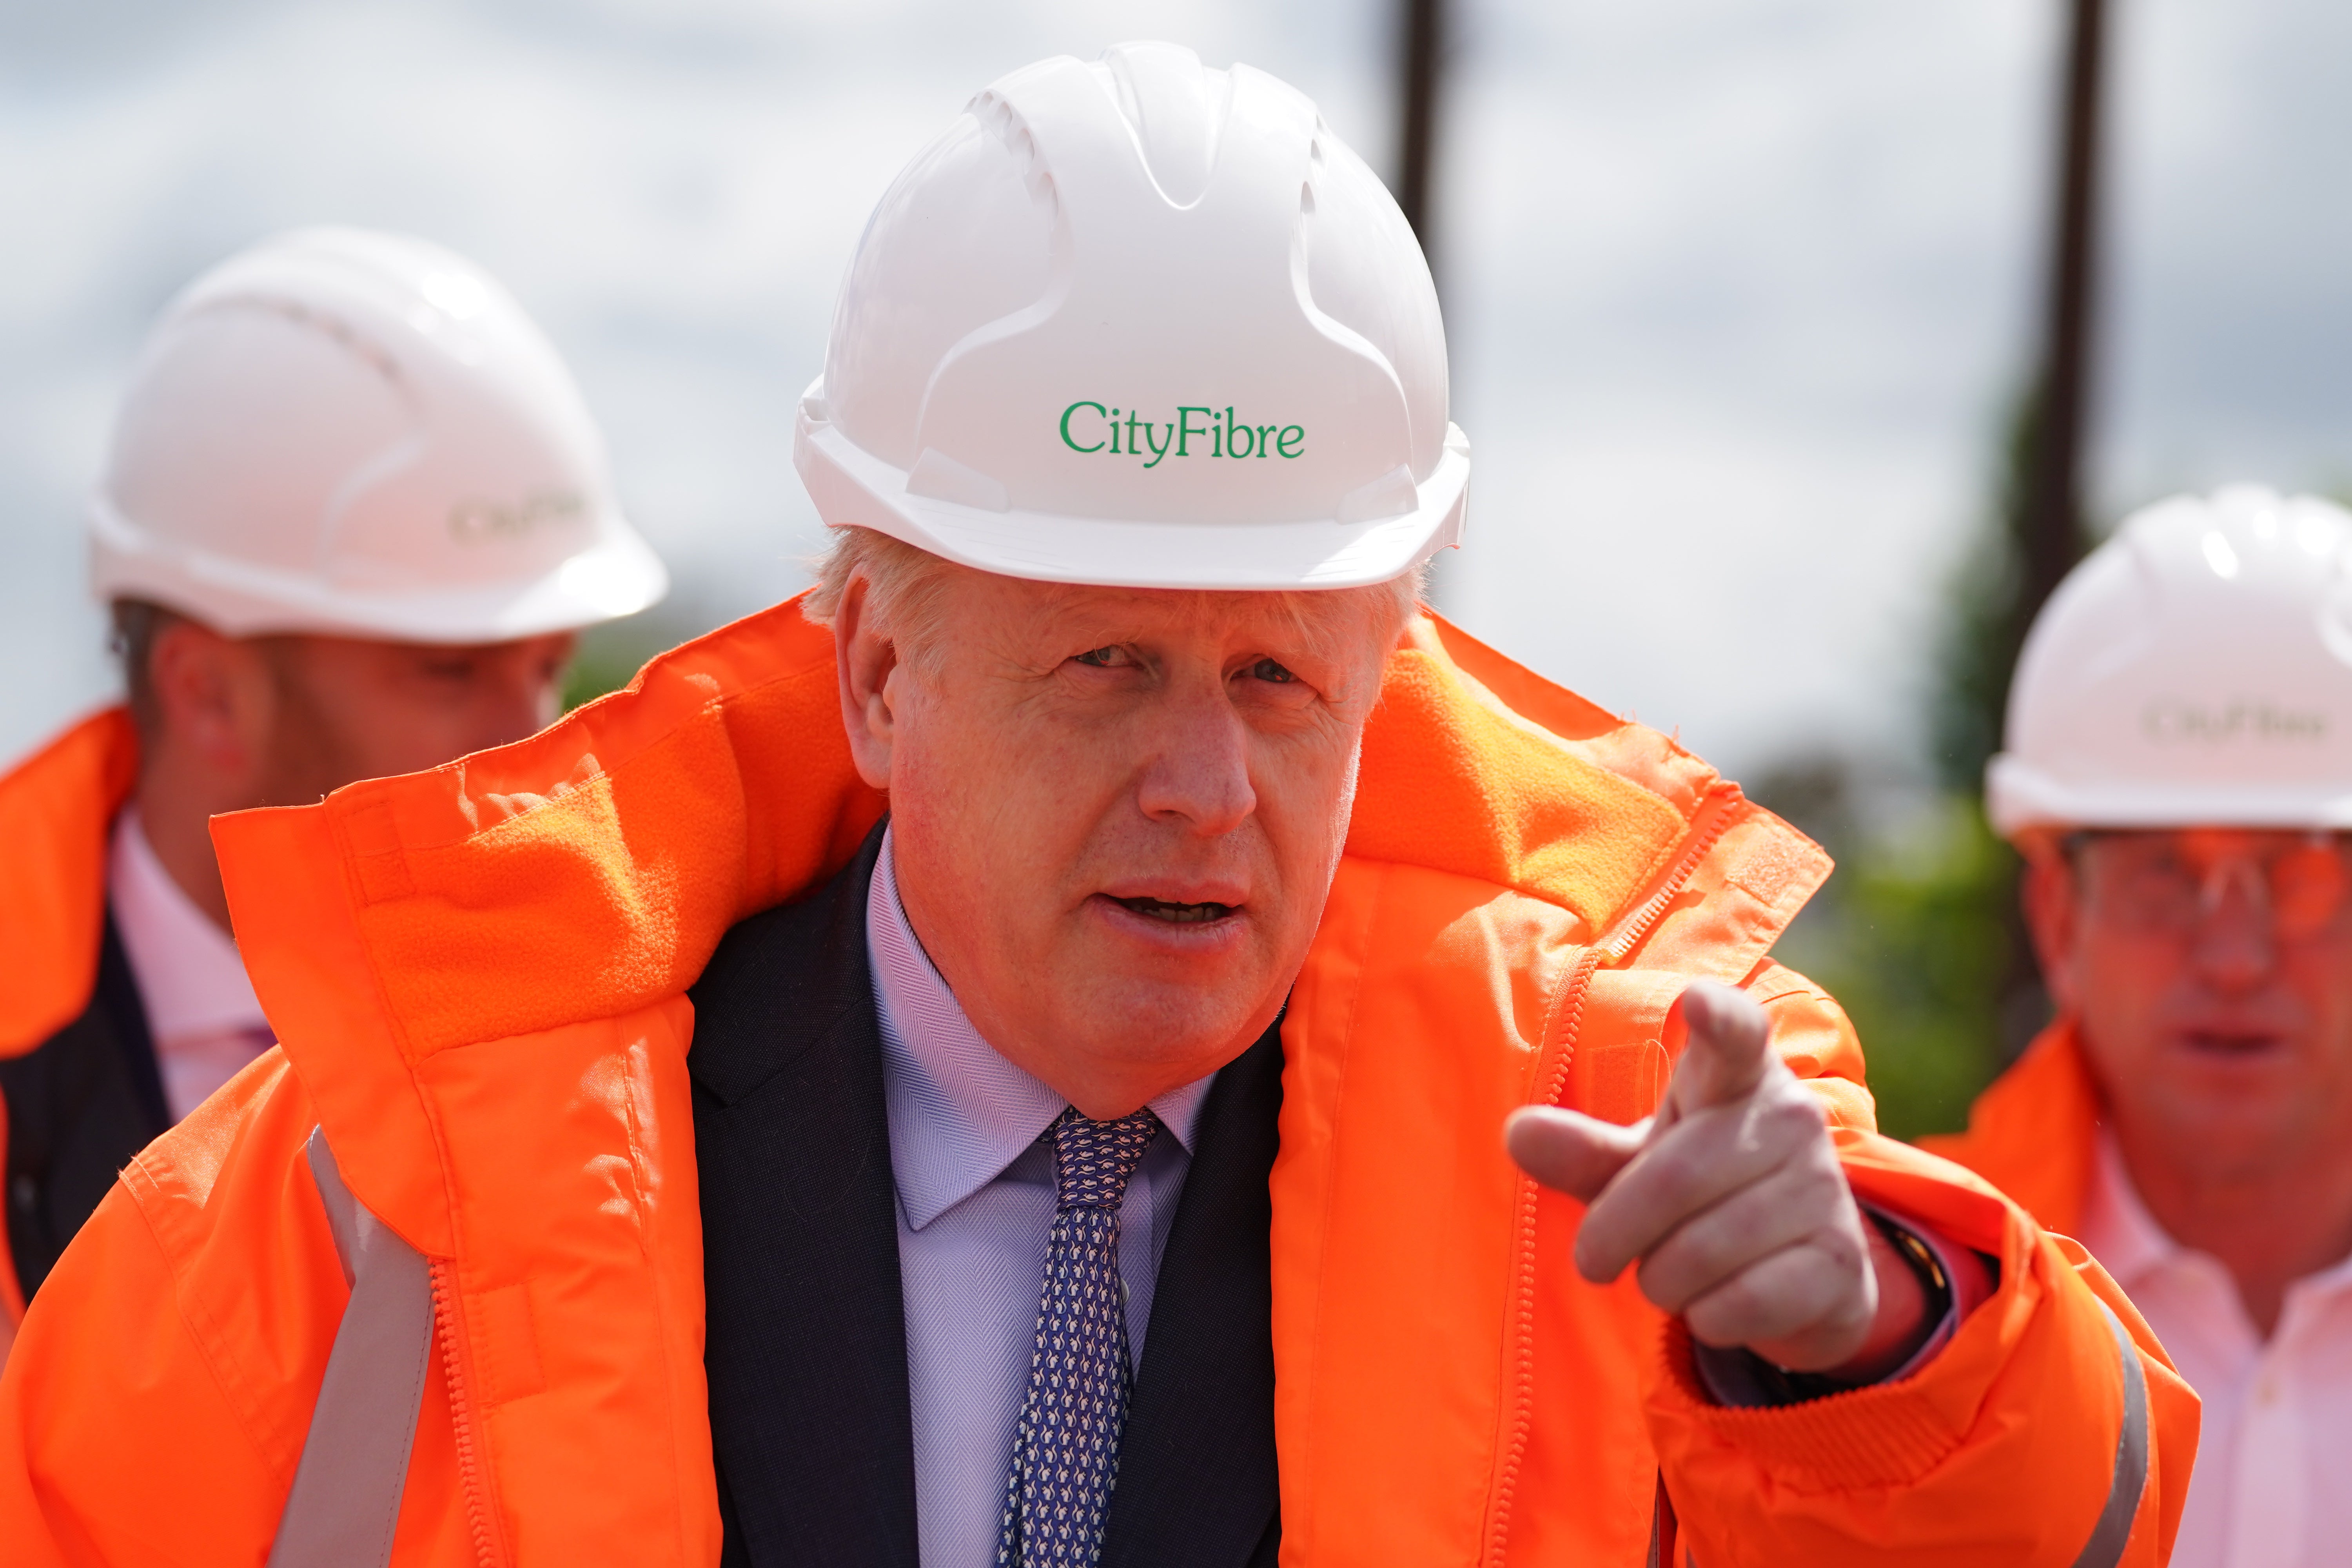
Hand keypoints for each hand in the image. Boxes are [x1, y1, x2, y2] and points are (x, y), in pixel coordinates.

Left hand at [1505, 982, 1916, 1372]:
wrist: (1798, 1275)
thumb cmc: (1699, 1196)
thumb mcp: (1636, 1164)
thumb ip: (1581, 1150)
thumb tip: (1518, 1132)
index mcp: (1736, 1074)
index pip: (1735, 1034)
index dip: (1718, 1018)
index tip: (1698, 1001)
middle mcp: (1790, 1118)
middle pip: (1670, 1180)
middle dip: (1611, 1235)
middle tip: (1595, 1259)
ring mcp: (1823, 1188)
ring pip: (1699, 1252)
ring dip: (1659, 1281)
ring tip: (1668, 1274)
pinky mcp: (1840, 1262)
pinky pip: (1740, 1303)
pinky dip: (1705, 1316)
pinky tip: (1717, 1301)